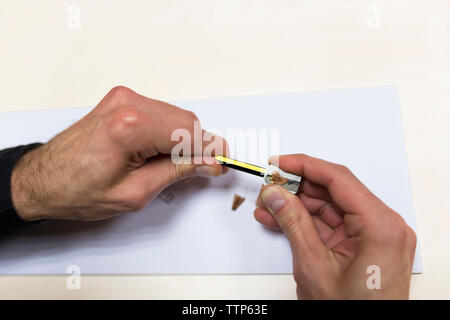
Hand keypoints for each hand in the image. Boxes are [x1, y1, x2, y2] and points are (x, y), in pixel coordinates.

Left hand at [11, 86, 227, 220]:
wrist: (44, 179)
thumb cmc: (77, 189)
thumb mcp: (136, 192)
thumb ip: (178, 172)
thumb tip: (209, 163)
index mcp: (130, 127)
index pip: (190, 134)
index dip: (213, 149)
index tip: (225, 161)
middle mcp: (127, 104)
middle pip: (186, 121)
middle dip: (199, 145)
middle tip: (203, 168)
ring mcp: (123, 98)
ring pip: (175, 115)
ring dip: (183, 138)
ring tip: (171, 164)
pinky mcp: (121, 99)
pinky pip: (160, 112)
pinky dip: (168, 131)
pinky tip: (160, 151)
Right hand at [254, 154, 415, 298]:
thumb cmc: (352, 315)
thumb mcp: (314, 265)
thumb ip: (293, 223)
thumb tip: (276, 194)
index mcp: (380, 226)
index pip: (338, 179)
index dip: (304, 166)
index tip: (279, 163)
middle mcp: (382, 226)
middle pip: (333, 191)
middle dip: (296, 188)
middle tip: (269, 186)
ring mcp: (373, 237)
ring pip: (329, 208)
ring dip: (297, 206)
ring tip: (268, 205)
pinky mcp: (363, 246)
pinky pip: (331, 225)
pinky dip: (306, 222)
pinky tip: (280, 219)